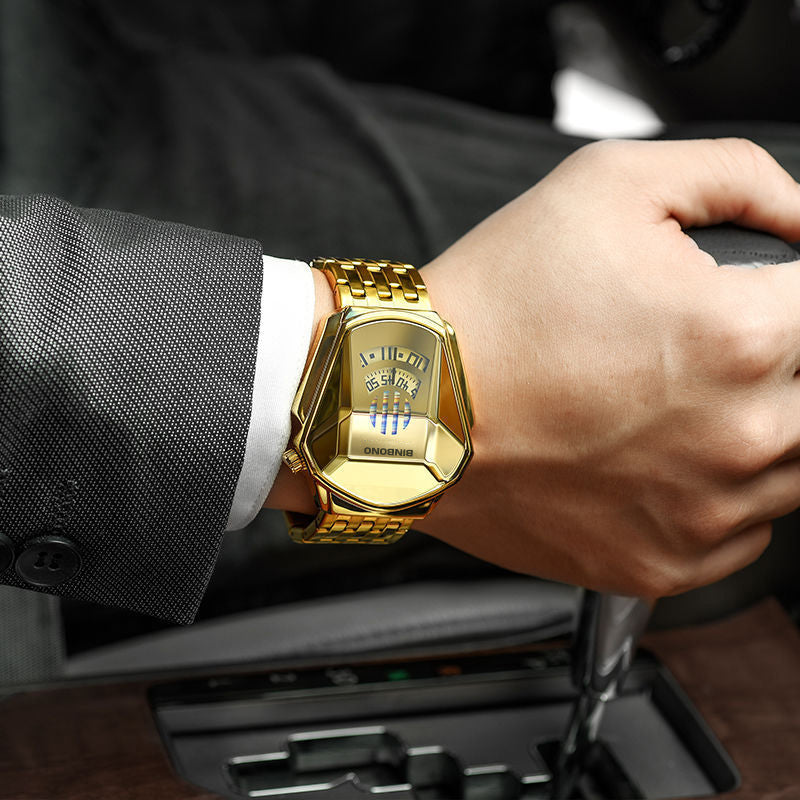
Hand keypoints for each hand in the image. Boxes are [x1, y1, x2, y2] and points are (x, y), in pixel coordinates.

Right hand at [420, 138, 799, 598]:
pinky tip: (655, 456)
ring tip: (672, 397)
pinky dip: (720, 493)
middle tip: (701, 348)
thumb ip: (741, 178)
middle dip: (778, 358)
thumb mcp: (609, 184)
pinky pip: (746, 533)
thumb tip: (799, 219)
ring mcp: (705, 513)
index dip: (792, 292)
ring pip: (795, 468)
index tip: (765, 296)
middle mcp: (740, 437)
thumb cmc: (491, 308)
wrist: (408, 406)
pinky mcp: (665, 563)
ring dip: (758, 426)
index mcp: (742, 336)